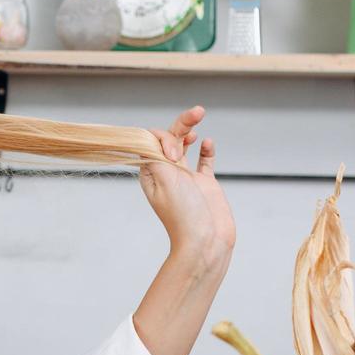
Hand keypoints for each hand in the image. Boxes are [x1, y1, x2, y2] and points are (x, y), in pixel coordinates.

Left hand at [138, 105, 235, 261]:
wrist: (206, 242)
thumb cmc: (183, 216)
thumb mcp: (164, 180)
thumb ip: (156, 155)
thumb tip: (147, 135)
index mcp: (151, 173)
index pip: (151, 141)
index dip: (163, 138)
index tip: (174, 154)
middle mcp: (167, 172)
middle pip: (168, 139)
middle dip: (181, 123)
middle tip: (197, 112)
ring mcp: (186, 177)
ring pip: (185, 145)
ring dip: (190, 129)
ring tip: (199, 114)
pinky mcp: (205, 183)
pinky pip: (204, 160)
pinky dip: (206, 149)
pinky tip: (207, 142)